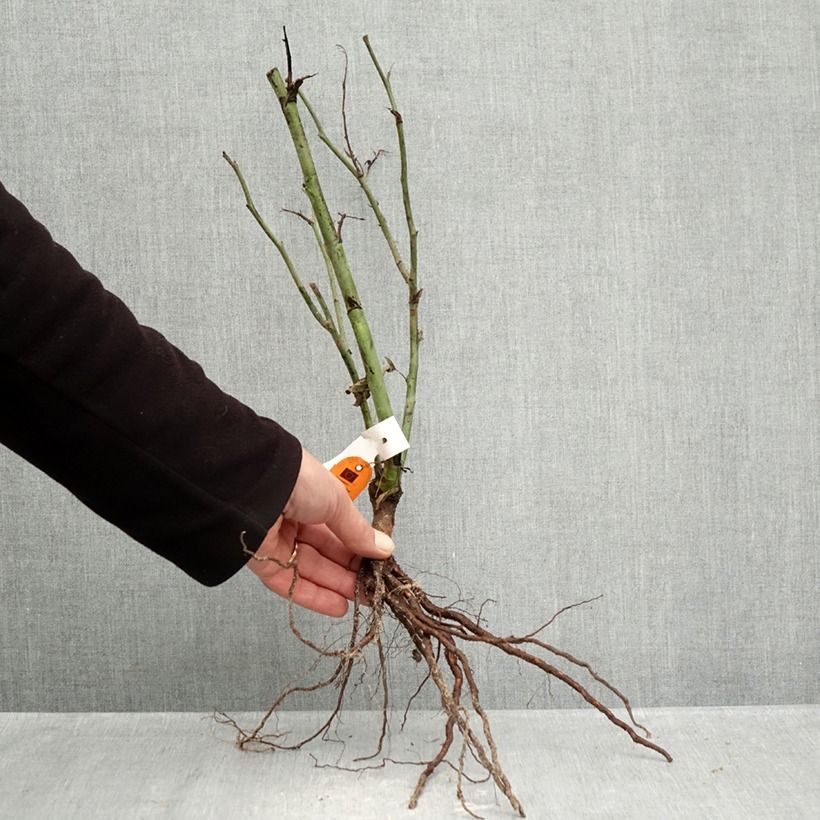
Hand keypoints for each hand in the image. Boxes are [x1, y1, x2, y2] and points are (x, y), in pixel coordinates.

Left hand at [246, 448, 393, 616]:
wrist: (255, 483)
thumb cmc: (297, 480)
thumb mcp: (337, 502)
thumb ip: (358, 531)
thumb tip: (383, 549)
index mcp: (312, 498)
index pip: (339, 530)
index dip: (359, 548)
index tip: (379, 563)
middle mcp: (293, 519)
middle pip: (325, 553)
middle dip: (351, 571)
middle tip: (374, 587)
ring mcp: (276, 540)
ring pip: (310, 570)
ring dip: (337, 586)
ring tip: (362, 600)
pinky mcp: (261, 560)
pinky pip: (289, 583)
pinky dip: (314, 596)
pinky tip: (337, 605)